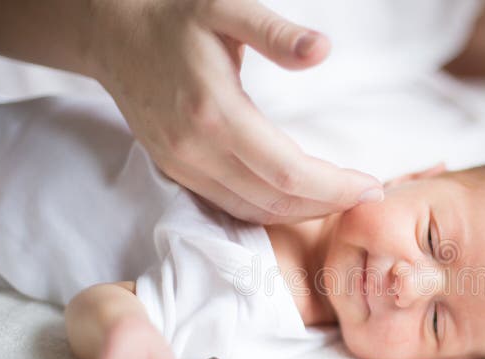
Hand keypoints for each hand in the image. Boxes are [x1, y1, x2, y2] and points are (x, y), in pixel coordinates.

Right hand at [90, 0, 382, 223]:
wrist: (114, 34)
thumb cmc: (175, 16)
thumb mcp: (226, 8)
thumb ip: (275, 33)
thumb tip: (322, 50)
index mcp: (216, 113)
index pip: (289, 173)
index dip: (335, 187)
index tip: (370, 186)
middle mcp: (196, 150)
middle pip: (276, 200)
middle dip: (328, 203)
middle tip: (366, 195)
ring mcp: (183, 166)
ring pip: (254, 211)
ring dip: (302, 212)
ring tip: (340, 198)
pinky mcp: (177, 171)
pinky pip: (231, 207)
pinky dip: (271, 210)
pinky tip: (298, 199)